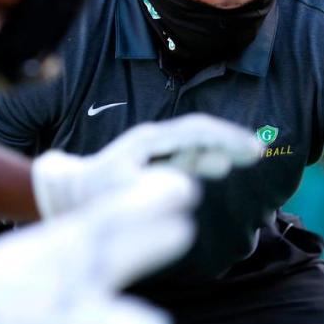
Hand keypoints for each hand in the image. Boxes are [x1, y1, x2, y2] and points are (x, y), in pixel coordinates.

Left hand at [31, 113, 262, 216]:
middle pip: (201, 132)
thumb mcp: (117, 192)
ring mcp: (156, 151)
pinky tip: (221, 167)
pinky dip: (207, 160)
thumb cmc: (90, 192)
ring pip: (196, 144)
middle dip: (230, 140)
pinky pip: (187, 157)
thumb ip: (149, 189)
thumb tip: (187, 186)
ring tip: (249, 155)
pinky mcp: (154, 164)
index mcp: (150, 140)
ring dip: (221, 148)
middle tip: (259, 151)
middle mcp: (156, 140)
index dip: (227, 138)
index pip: (196, 131)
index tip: (255, 150)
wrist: (64, 193)